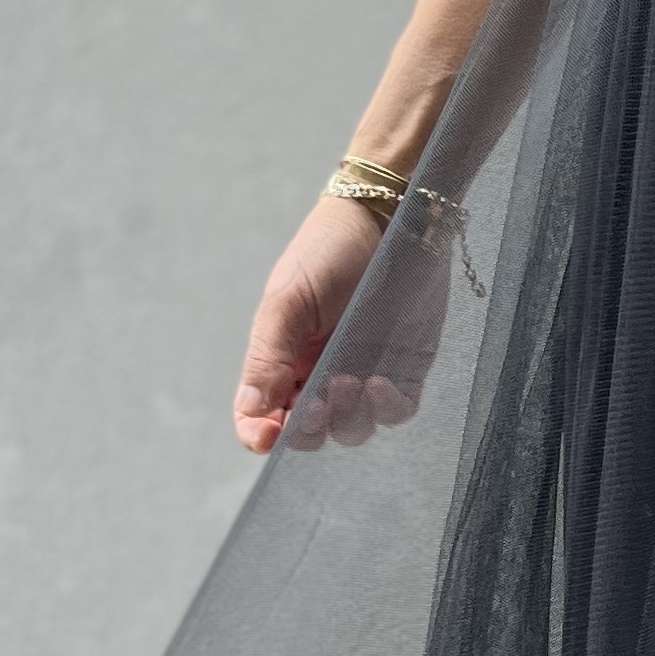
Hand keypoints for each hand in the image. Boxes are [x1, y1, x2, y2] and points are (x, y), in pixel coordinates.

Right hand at [233, 195, 409, 454]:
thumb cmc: (327, 252)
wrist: (388, 218)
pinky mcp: (404, 369)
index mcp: (281, 360)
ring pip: (352, 428)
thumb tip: (250, 412)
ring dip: (348, 418)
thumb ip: (267, 358)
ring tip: (348, 381)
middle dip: (310, 429)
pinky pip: (396, 412)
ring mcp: (362, 374)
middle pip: (310, 432)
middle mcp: (318, 373)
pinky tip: (379, 383)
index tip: (268, 438)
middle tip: (316, 404)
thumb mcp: (288, 301)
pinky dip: (386, 409)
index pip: (263, 415)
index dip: (261, 435)